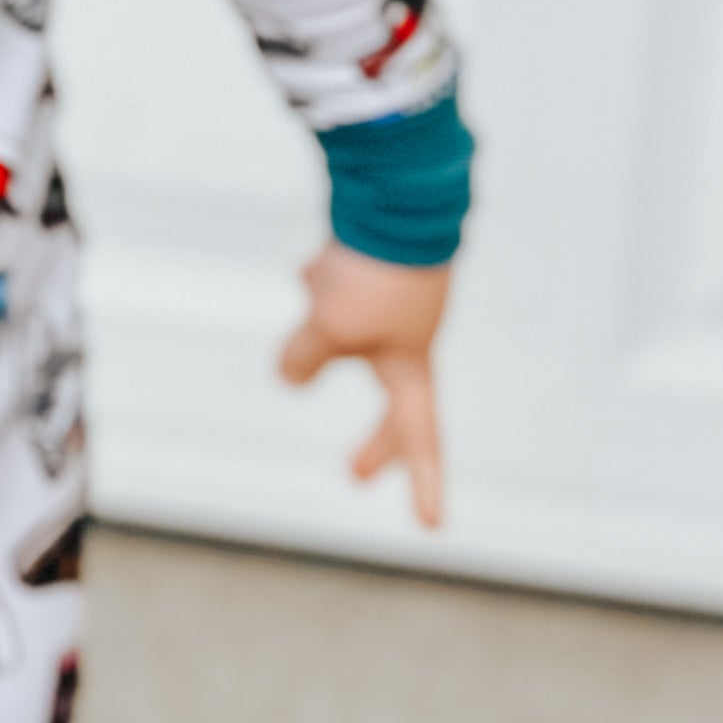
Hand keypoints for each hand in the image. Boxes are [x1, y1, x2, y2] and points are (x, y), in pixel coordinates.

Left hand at [275, 242, 452, 532]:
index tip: (433, 529)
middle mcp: (411, 337)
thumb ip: (304, 359)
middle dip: (375, 440)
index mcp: (411, 365)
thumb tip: (289, 377)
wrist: (400, 193)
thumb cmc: (374, 273)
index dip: (425, 484)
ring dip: (329, 326)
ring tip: (314, 292)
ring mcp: (399, 300)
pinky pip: (345, 286)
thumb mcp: (329, 329)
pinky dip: (324, 282)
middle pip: (393, 402)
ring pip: (357, 333)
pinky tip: (310, 268)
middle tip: (355, 475)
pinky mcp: (382, 265)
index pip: (419, 437)